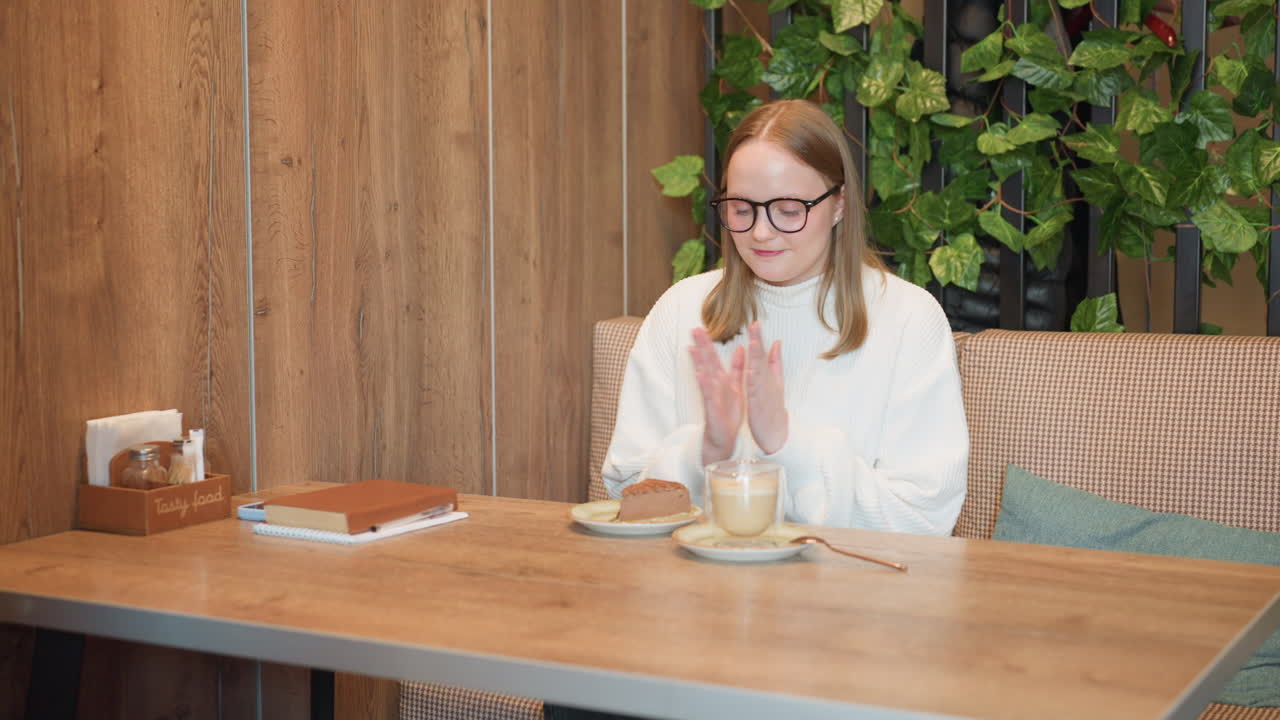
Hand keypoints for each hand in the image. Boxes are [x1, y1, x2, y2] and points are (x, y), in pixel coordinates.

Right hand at [690, 327, 743, 464]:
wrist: (724, 437)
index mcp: (721, 380)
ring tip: (692, 348)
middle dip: (701, 347)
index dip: (709, 344)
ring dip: (698, 363)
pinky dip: (705, 385)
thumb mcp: (735, 386)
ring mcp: (712, 397)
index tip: (703, 328)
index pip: (714, 358)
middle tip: (694, 330)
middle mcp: (714, 386)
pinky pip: (708, 395)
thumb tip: (741, 349)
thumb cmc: (728, 413)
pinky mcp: (712, 409)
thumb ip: (737, 368)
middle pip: (707, 363)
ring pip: (704, 376)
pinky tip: (700, 375)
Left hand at [743, 322, 787, 453]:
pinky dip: (750, 378)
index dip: (759, 338)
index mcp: (767, 375)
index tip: (755, 322)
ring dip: (756, 356)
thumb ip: (775, 362)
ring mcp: (763, 392)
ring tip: (752, 341)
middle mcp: (766, 381)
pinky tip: (748, 368)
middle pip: (761, 358)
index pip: (762, 353)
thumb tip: (777, 342)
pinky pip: (752, 390)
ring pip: (758, 371)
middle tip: (755, 324)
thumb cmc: (773, 407)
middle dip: (758, 341)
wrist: (775, 433)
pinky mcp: (758, 403)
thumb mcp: (776, 382)